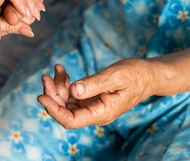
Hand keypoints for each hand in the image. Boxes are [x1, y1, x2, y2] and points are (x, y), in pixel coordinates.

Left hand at [37, 60, 154, 128]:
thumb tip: (73, 91)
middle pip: (65, 111)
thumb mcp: (115, 76)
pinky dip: (65, 83)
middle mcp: (95, 113)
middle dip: (53, 95)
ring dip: (58, 87)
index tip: (41, 96)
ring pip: (67, 102)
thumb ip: (94, 84)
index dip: (54, 110)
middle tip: (45, 77)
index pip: (71, 120)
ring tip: (56, 69)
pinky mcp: (92, 99)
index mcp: (102, 113)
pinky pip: (73, 95)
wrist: (147, 75)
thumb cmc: (135, 75)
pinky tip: (62, 70)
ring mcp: (92, 107)